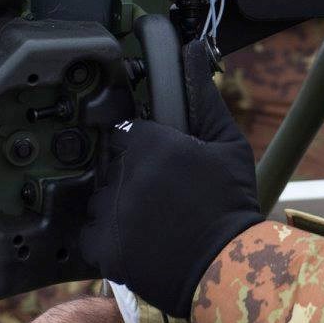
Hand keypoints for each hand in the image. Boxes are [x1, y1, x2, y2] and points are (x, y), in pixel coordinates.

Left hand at [81, 40, 262, 318]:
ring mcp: (113, 214)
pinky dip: (107, 235)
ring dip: (116, 204)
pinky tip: (135, 237)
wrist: (228, 269)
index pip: (127, 132)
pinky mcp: (106, 248)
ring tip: (150, 218)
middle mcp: (127, 176)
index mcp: (154, 145)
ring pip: (99, 197)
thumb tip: (191, 53)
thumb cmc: (231, 204)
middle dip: (131, 174)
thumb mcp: (228, 144)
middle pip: (112, 164)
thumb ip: (204, 98)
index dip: (144, 147)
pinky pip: (91, 231)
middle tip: (161, 194)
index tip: (159, 161)